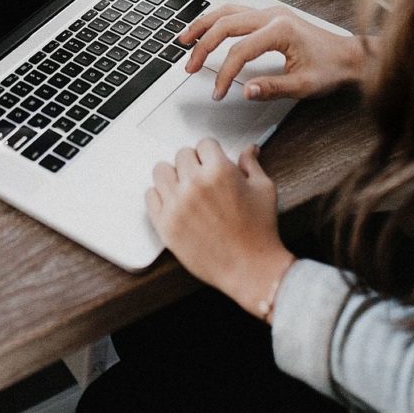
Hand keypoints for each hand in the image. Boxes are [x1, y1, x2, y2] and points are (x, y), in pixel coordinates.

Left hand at [146, 138, 294, 319]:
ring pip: (161, 170)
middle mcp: (194, 184)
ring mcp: (176, 204)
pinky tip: (174, 203)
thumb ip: (251, 164)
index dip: (211, 153)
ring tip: (185, 188)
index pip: (204, 143)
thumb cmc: (260, 231)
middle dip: (194, 163)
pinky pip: (150, 196)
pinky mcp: (165, 224)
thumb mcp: (263, 190)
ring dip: (174, 176)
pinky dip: (160, 196)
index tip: (213, 162)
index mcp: (219, 171)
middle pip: (182, 155)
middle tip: (202, 178)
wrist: (250, 269)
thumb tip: (249, 149)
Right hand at [180, 4, 368, 102]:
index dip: (224, 73)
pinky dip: (217, 20)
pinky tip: (206, 30)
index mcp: (280, 30)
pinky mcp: (270, 16)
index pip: (240, 51)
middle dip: (203, 46)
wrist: (350, 56)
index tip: (218, 92)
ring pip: (227, 12)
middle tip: (190, 66)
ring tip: (185, 40)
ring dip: (204, 25)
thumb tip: (246, 91)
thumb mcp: (304, 85)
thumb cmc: (332, 68)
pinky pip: (236, 12)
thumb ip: (273, 88)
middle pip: (226, 24)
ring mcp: (270, 13)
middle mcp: (272, 15)